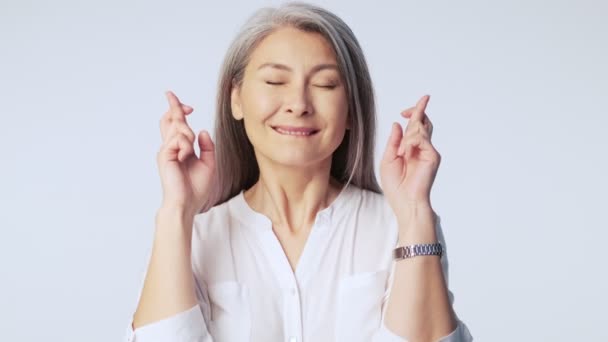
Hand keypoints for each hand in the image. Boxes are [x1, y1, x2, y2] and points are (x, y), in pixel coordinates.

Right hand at [157, 90, 215, 215]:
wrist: (187, 204)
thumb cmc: (196, 188)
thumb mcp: (209, 164)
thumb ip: (207, 147)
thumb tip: (202, 130)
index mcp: (180, 149)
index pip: (176, 126)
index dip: (180, 111)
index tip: (188, 106)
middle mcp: (171, 147)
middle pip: (169, 119)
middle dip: (173, 105)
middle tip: (170, 93)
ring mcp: (166, 150)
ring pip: (179, 127)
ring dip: (188, 134)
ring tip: (188, 153)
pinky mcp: (165, 155)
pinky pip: (179, 139)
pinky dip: (186, 145)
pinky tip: (185, 157)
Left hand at [380, 95, 440, 214]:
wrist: (405, 202)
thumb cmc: (395, 186)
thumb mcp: (388, 159)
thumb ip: (394, 141)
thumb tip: (397, 123)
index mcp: (409, 149)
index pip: (414, 127)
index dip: (413, 114)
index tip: (405, 110)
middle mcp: (421, 148)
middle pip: (423, 122)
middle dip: (419, 109)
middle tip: (423, 98)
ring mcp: (428, 151)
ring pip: (421, 128)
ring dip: (408, 134)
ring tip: (402, 151)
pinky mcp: (433, 156)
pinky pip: (422, 139)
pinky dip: (411, 142)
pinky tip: (405, 152)